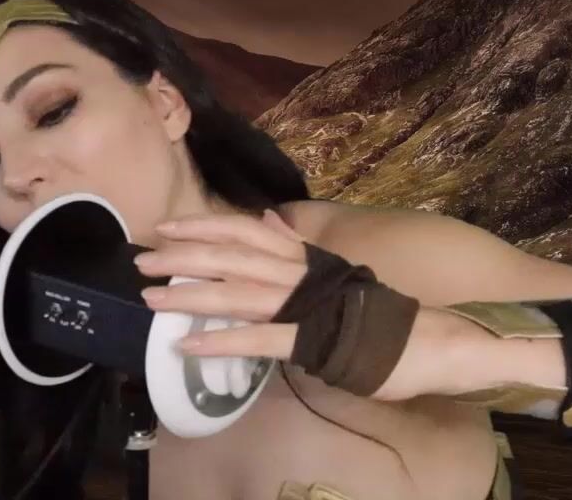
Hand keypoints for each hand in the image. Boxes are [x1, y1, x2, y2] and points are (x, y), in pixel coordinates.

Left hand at [133, 208, 489, 401]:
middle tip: (141, 260)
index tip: (168, 227)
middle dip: (184, 255)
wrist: (430, 340)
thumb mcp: (335, 274)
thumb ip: (301, 253)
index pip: (248, 232)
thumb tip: (273, 224)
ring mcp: (306, 305)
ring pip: (238, 292)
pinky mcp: (312, 340)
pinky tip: (187, 347)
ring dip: (190, 294)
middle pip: (233, 255)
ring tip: (150, 298)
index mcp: (307, 257)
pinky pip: (259, 340)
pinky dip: (221, 342)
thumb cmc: (382, 314)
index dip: (206, 226)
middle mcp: (302, 272)